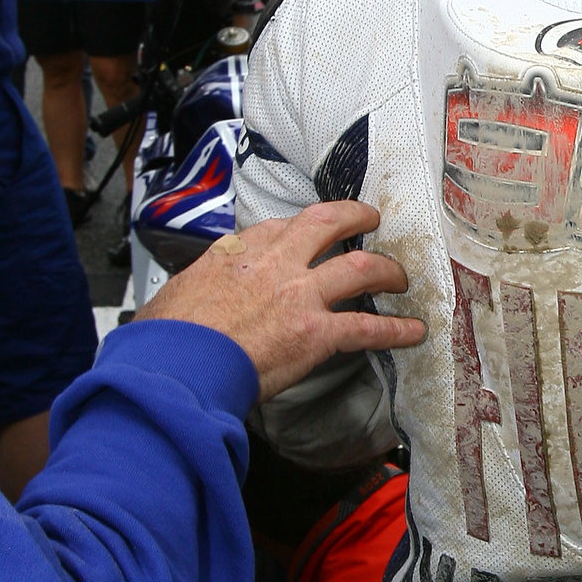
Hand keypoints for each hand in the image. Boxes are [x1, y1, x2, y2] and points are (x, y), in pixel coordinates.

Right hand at [138, 200, 425, 399]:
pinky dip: (396, 330)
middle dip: (355, 217)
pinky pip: (368, 327)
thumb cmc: (167, 338)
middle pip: (327, 223)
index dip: (302, 230)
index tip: (310, 234)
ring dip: (386, 270)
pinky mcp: (316, 332)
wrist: (177, 364)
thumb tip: (193, 301)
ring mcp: (300, 294)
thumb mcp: (176, 294)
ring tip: (400, 277)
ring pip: (360, 267)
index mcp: (237, 252)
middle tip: (370, 219)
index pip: (280, 227)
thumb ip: (199, 288)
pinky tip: (413, 332)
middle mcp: (275, 263)